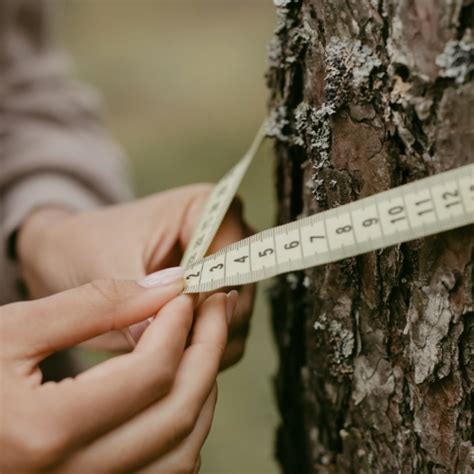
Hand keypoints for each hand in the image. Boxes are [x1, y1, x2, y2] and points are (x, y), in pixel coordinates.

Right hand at [0, 274, 235, 471]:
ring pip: (183, 450)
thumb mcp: (13, 329)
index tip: (187, 292)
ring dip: (203, 390)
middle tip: (217, 308)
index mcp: (43, 434)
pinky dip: (185, 427)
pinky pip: (165, 472)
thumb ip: (93, 305)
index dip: (179, 324)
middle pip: (179, 412)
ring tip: (203, 342)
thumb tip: (164, 286)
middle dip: (209, 350)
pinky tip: (181, 388)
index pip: (152, 373)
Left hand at [17, 185, 253, 367]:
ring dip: (206, 340)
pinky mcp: (214, 297)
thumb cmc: (87, 246)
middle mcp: (224, 235)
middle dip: (207, 323)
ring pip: (238, 315)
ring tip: (165, 349)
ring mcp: (223, 268)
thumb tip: (161, 345)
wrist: (72, 256)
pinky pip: (225, 331)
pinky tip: (171, 352)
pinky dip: (202, 348)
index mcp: (206, 207)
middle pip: (242, 289)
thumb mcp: (104, 266)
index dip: (207, 296)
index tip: (175, 321)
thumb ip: (136, 300)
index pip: (231, 258)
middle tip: (168, 343)